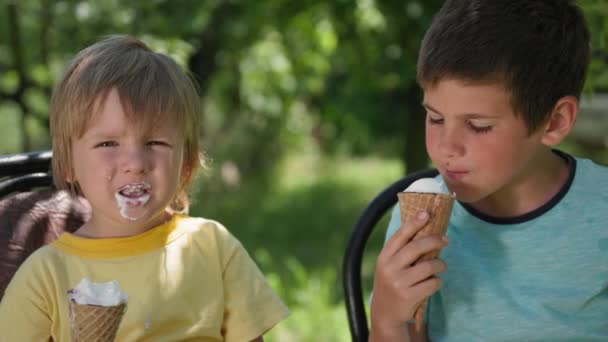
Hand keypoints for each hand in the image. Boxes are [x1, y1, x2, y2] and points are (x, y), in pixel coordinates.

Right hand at [370, 211, 447, 339]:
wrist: (385, 313)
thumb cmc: (392, 283)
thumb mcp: (389, 266)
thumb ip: (402, 251)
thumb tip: (425, 229)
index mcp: (384, 257)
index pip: (400, 236)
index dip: (414, 223)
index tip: (427, 213)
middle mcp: (389, 268)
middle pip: (416, 248)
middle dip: (434, 240)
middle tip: (446, 239)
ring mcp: (399, 283)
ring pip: (429, 266)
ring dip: (440, 265)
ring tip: (441, 266)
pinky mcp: (409, 296)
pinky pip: (433, 283)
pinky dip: (438, 282)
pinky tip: (434, 282)